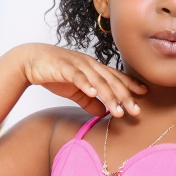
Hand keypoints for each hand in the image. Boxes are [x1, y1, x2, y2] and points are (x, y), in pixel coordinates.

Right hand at [18, 42, 146, 118]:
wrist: (30, 61)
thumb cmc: (53, 74)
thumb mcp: (75, 91)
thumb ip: (89, 101)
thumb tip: (101, 114)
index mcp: (93, 68)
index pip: (115, 77)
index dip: (130, 84)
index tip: (144, 93)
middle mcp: (89, 64)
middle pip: (111, 81)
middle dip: (125, 96)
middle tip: (136, 111)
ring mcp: (77, 64)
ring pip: (98, 80)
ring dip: (109, 96)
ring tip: (118, 111)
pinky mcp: (63, 67)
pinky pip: (77, 76)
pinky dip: (86, 84)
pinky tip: (93, 94)